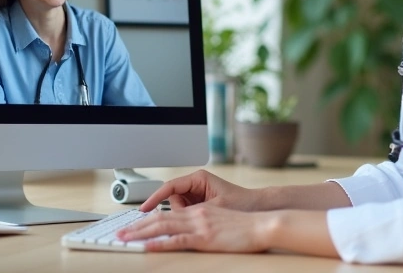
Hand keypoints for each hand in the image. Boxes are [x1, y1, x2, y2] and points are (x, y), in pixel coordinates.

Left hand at [118, 205, 274, 252]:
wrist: (262, 225)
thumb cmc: (245, 225)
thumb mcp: (219, 220)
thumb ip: (202, 223)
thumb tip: (187, 232)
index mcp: (199, 211)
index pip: (167, 213)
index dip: (147, 220)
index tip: (133, 227)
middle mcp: (196, 215)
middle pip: (160, 218)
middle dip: (137, 227)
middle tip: (120, 235)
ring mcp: (200, 226)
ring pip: (164, 227)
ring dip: (141, 234)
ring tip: (125, 240)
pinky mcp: (206, 238)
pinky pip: (179, 240)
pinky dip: (161, 243)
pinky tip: (149, 247)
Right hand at [138, 170, 260, 211]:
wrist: (257, 207)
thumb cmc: (241, 203)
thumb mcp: (214, 208)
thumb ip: (192, 211)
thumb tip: (173, 216)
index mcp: (199, 178)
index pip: (170, 187)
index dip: (155, 198)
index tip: (144, 208)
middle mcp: (196, 184)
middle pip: (171, 198)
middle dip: (171, 210)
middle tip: (169, 219)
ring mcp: (197, 193)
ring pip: (177, 207)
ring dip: (181, 216)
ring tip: (198, 220)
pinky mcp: (200, 203)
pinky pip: (185, 211)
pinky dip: (186, 218)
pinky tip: (195, 223)